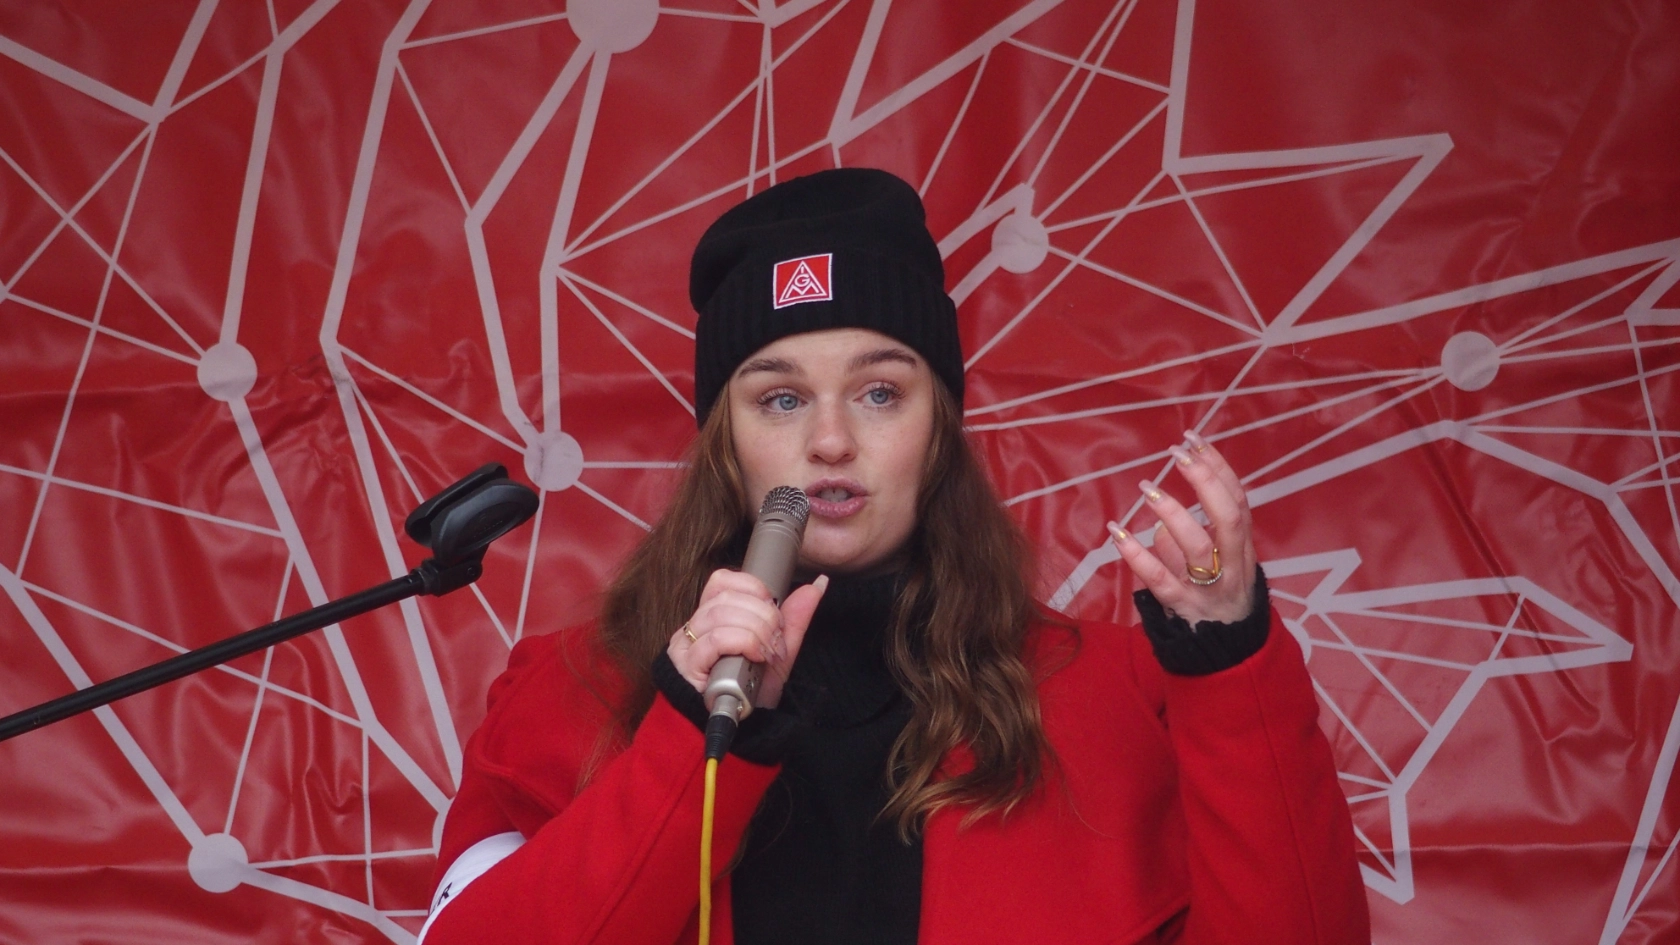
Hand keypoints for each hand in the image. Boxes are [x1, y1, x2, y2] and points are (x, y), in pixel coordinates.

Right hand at [667, 569, 827, 709]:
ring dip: (756, 631)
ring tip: (769, 653)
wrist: (739, 730)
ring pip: (720, 614)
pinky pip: (714, 640)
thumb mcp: (779, 651)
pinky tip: (756, 658)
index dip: (753, 588)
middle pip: (727, 598)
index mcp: (712, 617)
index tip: (774, 610)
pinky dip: (743, 643)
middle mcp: (694, 627)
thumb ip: (795, 617)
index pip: (723, 580)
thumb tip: (818, 584)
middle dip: (763, 615)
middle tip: (777, 641)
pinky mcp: (686, 665)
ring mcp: (686, 645)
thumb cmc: (752, 692)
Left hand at [1108, 431, 1254, 624]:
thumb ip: (1195, 537)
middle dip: (1205, 481)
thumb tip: (1161, 522)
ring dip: (1172, 513)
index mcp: (1243, 546)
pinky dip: (1138, 556)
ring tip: (1148, 487)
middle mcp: (1232, 564)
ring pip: (1196, 547)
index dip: (1219, 468)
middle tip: (1178, 455)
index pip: (1238, 499)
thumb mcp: (1219, 563)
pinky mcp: (1184, 608)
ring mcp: (1209, 587)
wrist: (1231, 652)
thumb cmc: (1220, 595)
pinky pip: (1161, 581)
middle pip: (1227, 517)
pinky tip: (1118, 534)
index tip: (1195, 441)